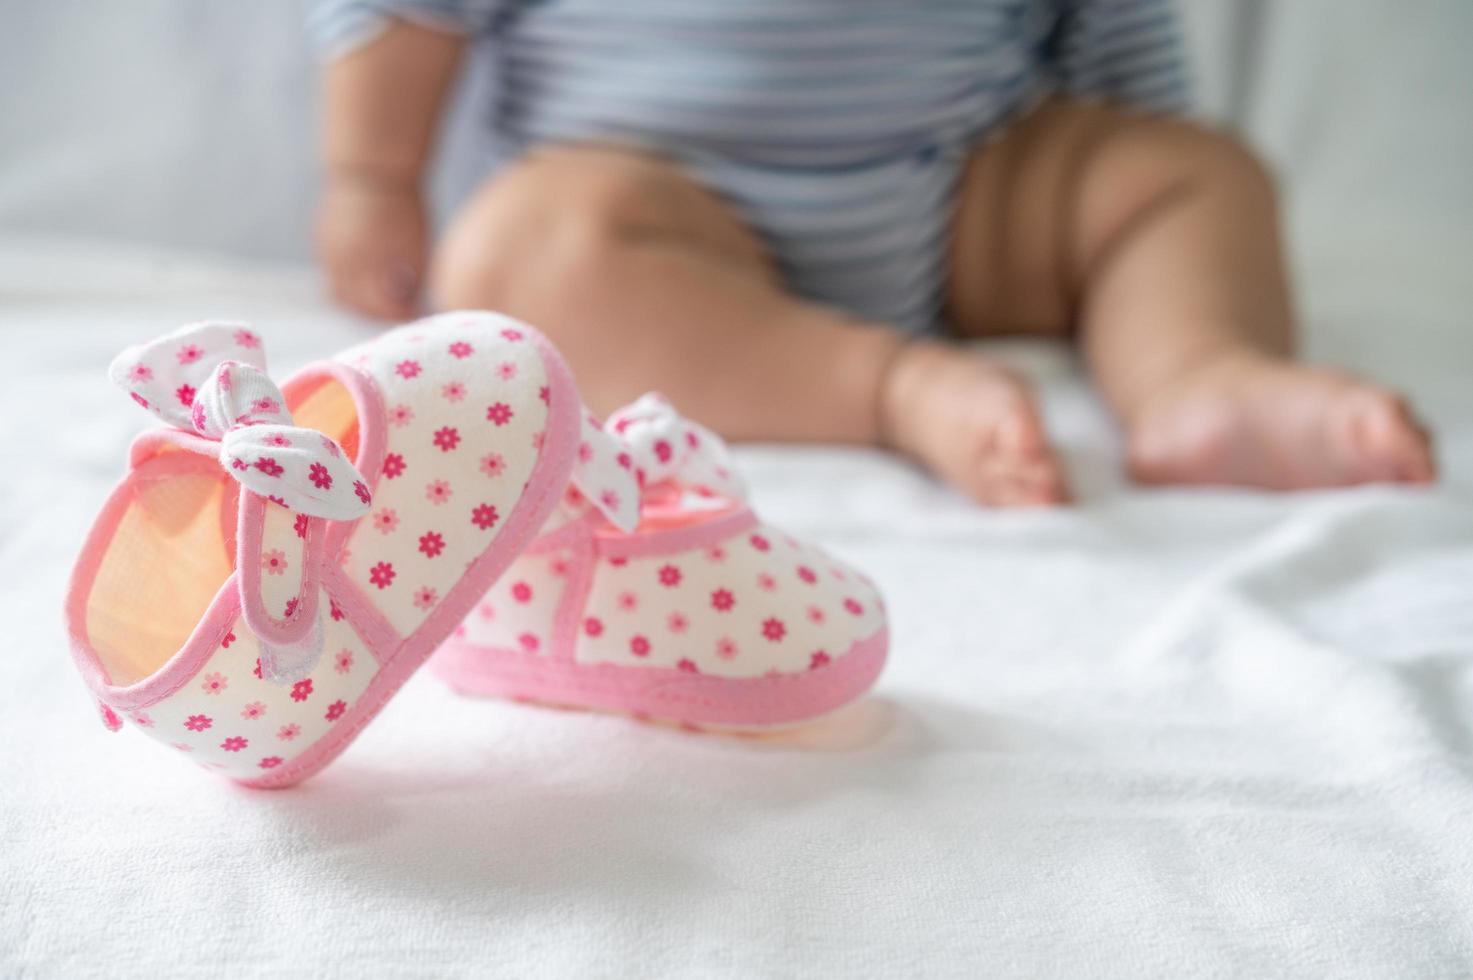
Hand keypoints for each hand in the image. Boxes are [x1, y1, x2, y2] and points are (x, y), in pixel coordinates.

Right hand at [315, 173, 428, 320]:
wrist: (370, 172)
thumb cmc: (403, 209)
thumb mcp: (416, 247)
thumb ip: (412, 281)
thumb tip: (408, 308)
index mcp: (368, 263)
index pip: (381, 307)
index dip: (400, 315)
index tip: (416, 315)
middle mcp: (342, 262)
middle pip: (357, 306)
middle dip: (379, 313)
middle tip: (399, 312)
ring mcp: (327, 254)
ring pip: (338, 295)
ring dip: (359, 304)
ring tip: (382, 301)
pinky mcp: (320, 245)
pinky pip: (331, 277)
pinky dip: (348, 287)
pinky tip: (367, 281)